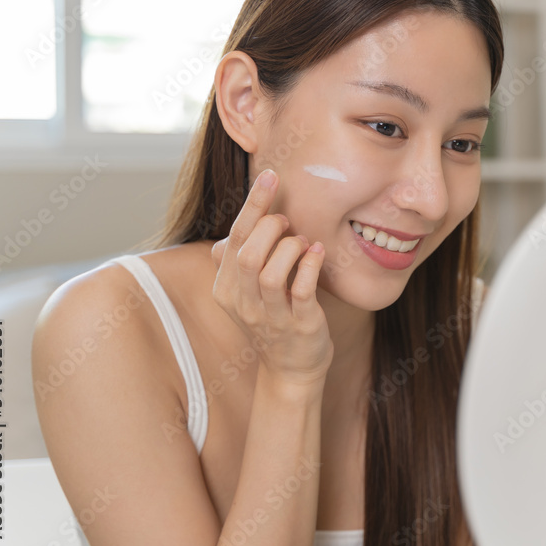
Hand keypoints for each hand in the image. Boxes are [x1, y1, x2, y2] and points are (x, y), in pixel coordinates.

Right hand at [210, 169, 332, 384]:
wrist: (291, 369)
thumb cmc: (273, 319)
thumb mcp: (247, 292)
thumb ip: (238, 262)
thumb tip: (230, 235)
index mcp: (226, 288)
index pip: (235, 239)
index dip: (253, 205)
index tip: (270, 176)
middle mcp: (243, 303)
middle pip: (249, 254)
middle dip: (271, 228)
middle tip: (289, 223)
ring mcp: (271, 317)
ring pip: (271, 273)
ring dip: (292, 248)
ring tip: (304, 243)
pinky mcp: (300, 327)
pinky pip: (302, 292)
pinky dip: (311, 266)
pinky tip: (319, 252)